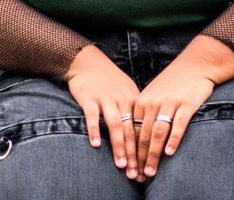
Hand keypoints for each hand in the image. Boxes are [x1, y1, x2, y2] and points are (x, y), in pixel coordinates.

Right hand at [65, 44, 141, 178]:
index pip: (142, 128)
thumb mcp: (126, 90)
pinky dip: (94, 130)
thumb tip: (143, 134)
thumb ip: (134, 110)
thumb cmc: (108, 79)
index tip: (146, 167)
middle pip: (131, 130)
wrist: (87, 61)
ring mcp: (106, 99)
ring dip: (119, 146)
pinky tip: (95, 144)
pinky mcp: (89, 98)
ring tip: (121, 164)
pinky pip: (92, 116)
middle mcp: (122, 100)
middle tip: (136, 173)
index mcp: (134, 99)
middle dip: (134, 154)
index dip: (145, 149)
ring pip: (115, 125)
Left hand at [132, 35, 233, 178]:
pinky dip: (173, 139)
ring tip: (151, 171)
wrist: (194, 65)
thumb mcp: (154, 95)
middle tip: (138, 176)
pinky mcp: (186, 104)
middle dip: (140, 158)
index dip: (131, 152)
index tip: (130, 169)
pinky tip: (169, 152)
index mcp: (142, 102)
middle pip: (144, 135)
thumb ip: (146, 114)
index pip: (133, 132)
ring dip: (154, 154)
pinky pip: (178, 124)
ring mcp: (170, 103)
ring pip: (158, 133)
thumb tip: (138, 140)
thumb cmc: (173, 83)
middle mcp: (153, 103)